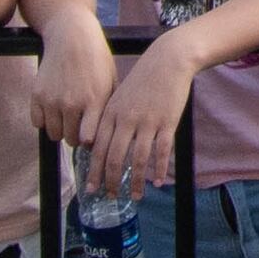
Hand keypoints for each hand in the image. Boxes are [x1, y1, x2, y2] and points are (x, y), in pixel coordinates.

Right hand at [29, 14, 120, 147]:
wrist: (71, 34)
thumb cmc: (96, 57)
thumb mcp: (111, 80)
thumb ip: (108, 107)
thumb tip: (106, 134)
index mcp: (95, 100)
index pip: (89, 139)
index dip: (91, 141)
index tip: (92, 134)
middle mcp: (72, 103)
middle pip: (70, 140)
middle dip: (76, 136)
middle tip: (79, 125)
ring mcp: (52, 100)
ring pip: (54, 134)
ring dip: (60, 129)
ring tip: (67, 116)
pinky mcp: (37, 95)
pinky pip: (37, 123)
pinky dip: (44, 120)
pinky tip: (53, 109)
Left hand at [88, 36, 207, 198]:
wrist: (167, 60)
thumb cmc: (142, 80)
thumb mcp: (119, 97)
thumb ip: (108, 120)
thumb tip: (97, 145)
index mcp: (111, 113)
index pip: (97, 149)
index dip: (94, 172)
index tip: (91, 189)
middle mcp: (126, 119)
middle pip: (114, 157)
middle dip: (110, 181)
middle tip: (111, 197)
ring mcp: (147, 121)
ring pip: (137, 159)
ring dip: (135, 182)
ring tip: (135, 196)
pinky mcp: (167, 122)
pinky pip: (161, 152)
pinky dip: (159, 169)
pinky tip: (159, 182)